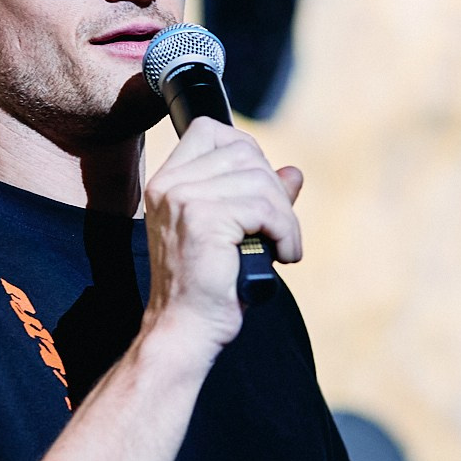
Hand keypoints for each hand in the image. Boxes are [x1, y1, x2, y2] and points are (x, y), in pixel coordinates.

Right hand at [141, 117, 303, 351]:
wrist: (185, 330)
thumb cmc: (208, 288)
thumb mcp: (236, 233)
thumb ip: (260, 198)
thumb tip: (293, 172)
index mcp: (167, 182)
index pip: (210, 130)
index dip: (246, 153)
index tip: (260, 193)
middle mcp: (170, 184)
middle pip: (243, 152)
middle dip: (274, 190)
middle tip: (280, 229)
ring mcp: (183, 199)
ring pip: (260, 180)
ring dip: (285, 216)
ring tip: (284, 247)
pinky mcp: (203, 219)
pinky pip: (266, 209)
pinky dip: (286, 232)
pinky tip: (284, 256)